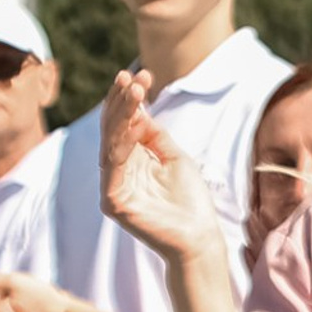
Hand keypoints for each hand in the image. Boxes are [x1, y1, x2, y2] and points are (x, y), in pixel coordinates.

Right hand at [101, 70, 223, 263]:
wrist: (200, 237)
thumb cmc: (190, 200)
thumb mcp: (174, 156)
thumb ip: (154, 134)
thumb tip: (138, 106)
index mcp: (130, 161)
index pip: (122, 125)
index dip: (128, 99)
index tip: (141, 74)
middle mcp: (117, 172)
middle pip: (113, 130)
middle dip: (123, 101)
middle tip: (133, 76)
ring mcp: (112, 187)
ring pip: (111, 142)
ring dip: (122, 113)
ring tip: (134, 89)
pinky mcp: (113, 202)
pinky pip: (114, 166)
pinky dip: (122, 141)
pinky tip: (133, 119)